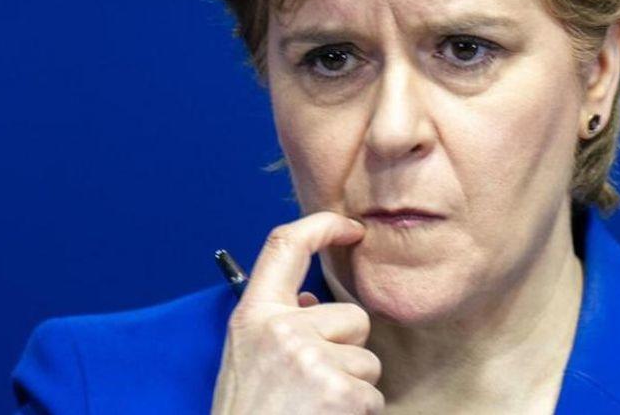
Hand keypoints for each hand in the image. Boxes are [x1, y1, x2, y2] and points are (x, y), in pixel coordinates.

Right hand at [211, 212, 383, 414]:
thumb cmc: (248, 412)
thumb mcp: (248, 357)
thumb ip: (280, 323)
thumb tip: (318, 300)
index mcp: (254, 315)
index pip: (285, 245)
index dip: (323, 225)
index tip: (351, 226)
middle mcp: (281, 328)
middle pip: (352, 316)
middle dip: (347, 348)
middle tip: (312, 385)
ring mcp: (310, 358)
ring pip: (367, 358)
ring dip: (352, 385)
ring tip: (315, 407)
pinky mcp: (338, 390)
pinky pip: (372, 392)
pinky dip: (358, 412)